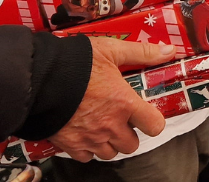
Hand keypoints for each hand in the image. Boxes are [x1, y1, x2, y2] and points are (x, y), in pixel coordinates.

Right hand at [49, 38, 172, 161]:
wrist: (39, 78)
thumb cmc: (76, 63)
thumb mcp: (112, 50)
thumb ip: (142, 53)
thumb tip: (169, 51)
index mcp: (125, 103)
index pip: (154, 126)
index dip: (153, 121)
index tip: (146, 114)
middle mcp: (110, 125)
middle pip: (131, 145)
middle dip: (129, 133)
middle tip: (121, 118)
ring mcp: (90, 138)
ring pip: (110, 153)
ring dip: (110, 142)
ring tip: (103, 125)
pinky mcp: (71, 145)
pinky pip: (87, 157)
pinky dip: (88, 149)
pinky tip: (85, 133)